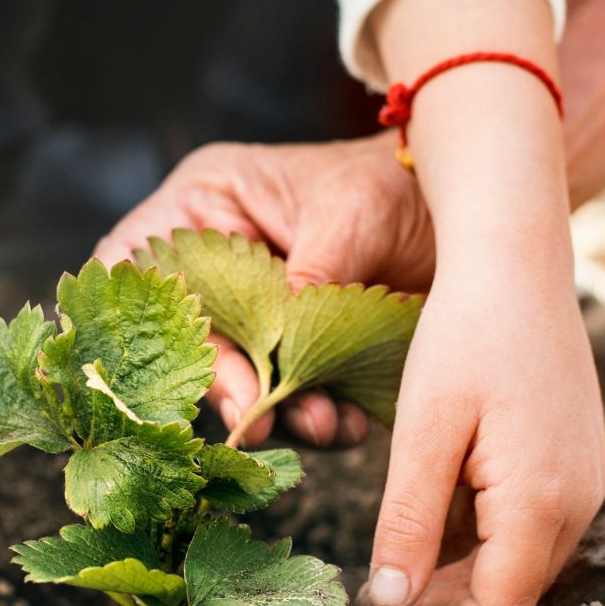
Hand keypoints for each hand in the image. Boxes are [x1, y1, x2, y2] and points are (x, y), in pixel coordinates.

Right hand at [94, 137, 430, 445]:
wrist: (469, 212)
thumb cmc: (394, 182)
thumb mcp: (347, 215)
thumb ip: (307, 279)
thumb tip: (278, 352)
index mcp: (206, 207)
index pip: (135, 261)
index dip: (145, 317)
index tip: (181, 363)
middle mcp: (220, 264)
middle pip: (188, 335)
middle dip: (226, 383)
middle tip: (258, 418)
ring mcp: (260, 313)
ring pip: (243, 378)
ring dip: (279, 409)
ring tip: (322, 421)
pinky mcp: (302, 352)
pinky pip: (294, 398)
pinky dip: (319, 418)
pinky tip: (349, 423)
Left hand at [368, 247, 604, 605]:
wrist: (517, 260)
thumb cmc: (466, 334)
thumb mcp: (425, 432)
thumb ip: (409, 524)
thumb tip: (389, 604)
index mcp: (542, 501)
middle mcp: (580, 502)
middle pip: (513, 593)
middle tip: (379, 593)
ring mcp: (586, 481)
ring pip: (523, 563)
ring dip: (463, 573)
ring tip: (399, 553)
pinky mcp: (577, 461)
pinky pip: (531, 525)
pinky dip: (485, 537)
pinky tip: (438, 508)